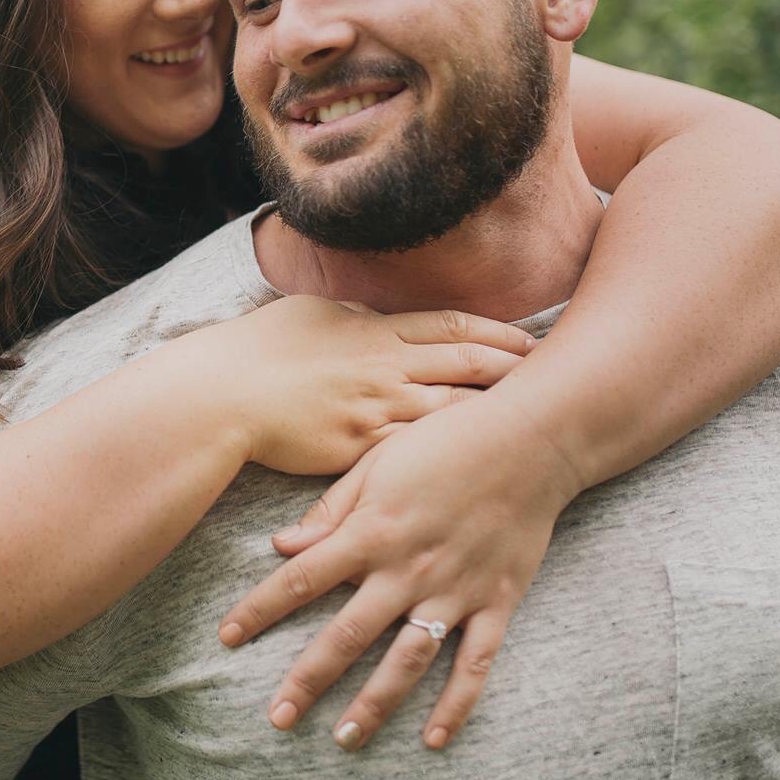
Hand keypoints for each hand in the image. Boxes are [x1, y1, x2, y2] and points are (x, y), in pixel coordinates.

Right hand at [194, 298, 535, 476]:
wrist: (223, 396)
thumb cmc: (256, 352)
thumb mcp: (309, 316)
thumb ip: (353, 320)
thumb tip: (375, 319)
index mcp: (375, 330)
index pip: (454, 326)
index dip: (498, 332)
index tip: (530, 339)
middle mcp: (387, 367)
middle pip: (469, 366)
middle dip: (516, 370)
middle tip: (556, 377)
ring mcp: (378, 410)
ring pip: (456, 412)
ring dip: (498, 415)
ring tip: (535, 424)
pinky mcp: (363, 450)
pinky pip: (421, 452)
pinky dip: (456, 456)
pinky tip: (480, 463)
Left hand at [215, 391, 580, 749]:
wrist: (530, 439)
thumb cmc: (445, 442)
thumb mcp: (377, 461)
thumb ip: (330, 510)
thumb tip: (280, 545)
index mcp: (371, 532)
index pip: (301, 578)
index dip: (260, 610)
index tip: (227, 638)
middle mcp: (408, 570)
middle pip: (347, 636)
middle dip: (308, 680)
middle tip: (278, 718)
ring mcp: (454, 591)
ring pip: (407, 661)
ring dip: (374, 703)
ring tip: (345, 738)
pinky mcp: (496, 602)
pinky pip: (475, 664)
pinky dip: (456, 705)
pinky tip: (433, 739)